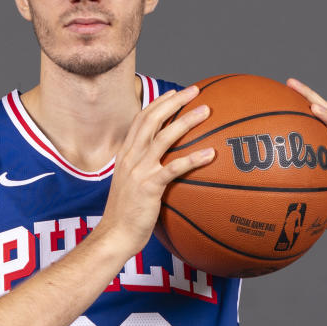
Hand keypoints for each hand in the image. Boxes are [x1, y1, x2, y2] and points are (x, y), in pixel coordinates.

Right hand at [96, 86, 215, 258]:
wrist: (115, 234)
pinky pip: (174, 168)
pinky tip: (210, 154)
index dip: (159, 103)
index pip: (141, 119)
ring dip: (186, 122)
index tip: (176, 92)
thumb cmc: (127, 212)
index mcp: (126, 154)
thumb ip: (145, 168)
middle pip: (152, 119)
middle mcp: (130, 157)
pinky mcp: (148, 187)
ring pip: (164, 138)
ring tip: (206, 111)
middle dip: (174, 102)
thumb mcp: (131, 183)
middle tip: (195, 91)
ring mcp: (138, 170)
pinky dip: (192, 159)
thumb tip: (166, 163)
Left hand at [286, 78, 326, 241]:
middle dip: (309, 97)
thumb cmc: (325, 203)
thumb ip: (284, 178)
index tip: (284, 84)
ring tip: (314, 109)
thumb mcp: (301, 188)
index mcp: (323, 147)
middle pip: (325, 115)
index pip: (312, 116)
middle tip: (292, 84)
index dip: (300, 98)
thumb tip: (252, 177)